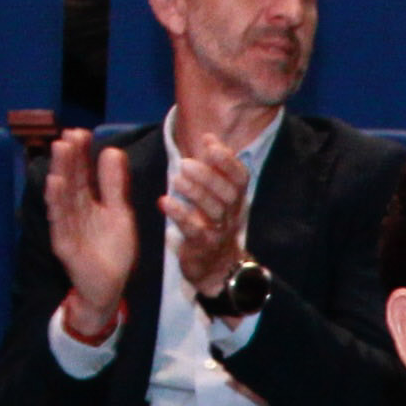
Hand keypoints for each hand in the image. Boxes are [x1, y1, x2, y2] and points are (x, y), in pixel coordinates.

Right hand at [44, 126, 145, 336]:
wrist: (110, 287)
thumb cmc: (112, 250)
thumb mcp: (119, 212)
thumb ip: (114, 184)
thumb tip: (112, 151)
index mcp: (86, 203)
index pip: (82, 173)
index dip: (81, 154)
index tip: (81, 132)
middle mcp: (73, 212)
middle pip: (70, 181)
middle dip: (69, 158)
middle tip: (68, 134)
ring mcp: (67, 228)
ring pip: (62, 197)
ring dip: (60, 173)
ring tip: (60, 150)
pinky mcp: (65, 245)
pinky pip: (60, 221)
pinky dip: (57, 203)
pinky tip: (55, 184)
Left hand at [166, 127, 250, 300]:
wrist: (217, 269)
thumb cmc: (213, 224)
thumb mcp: (218, 196)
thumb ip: (214, 168)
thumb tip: (208, 137)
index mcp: (236, 200)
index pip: (240, 178)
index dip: (227, 160)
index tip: (210, 144)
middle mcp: (231, 215)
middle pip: (228, 193)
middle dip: (209, 175)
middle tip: (186, 163)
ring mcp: (219, 232)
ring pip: (213, 211)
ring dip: (195, 193)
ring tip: (176, 180)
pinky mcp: (202, 247)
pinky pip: (194, 230)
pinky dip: (180, 215)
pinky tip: (164, 202)